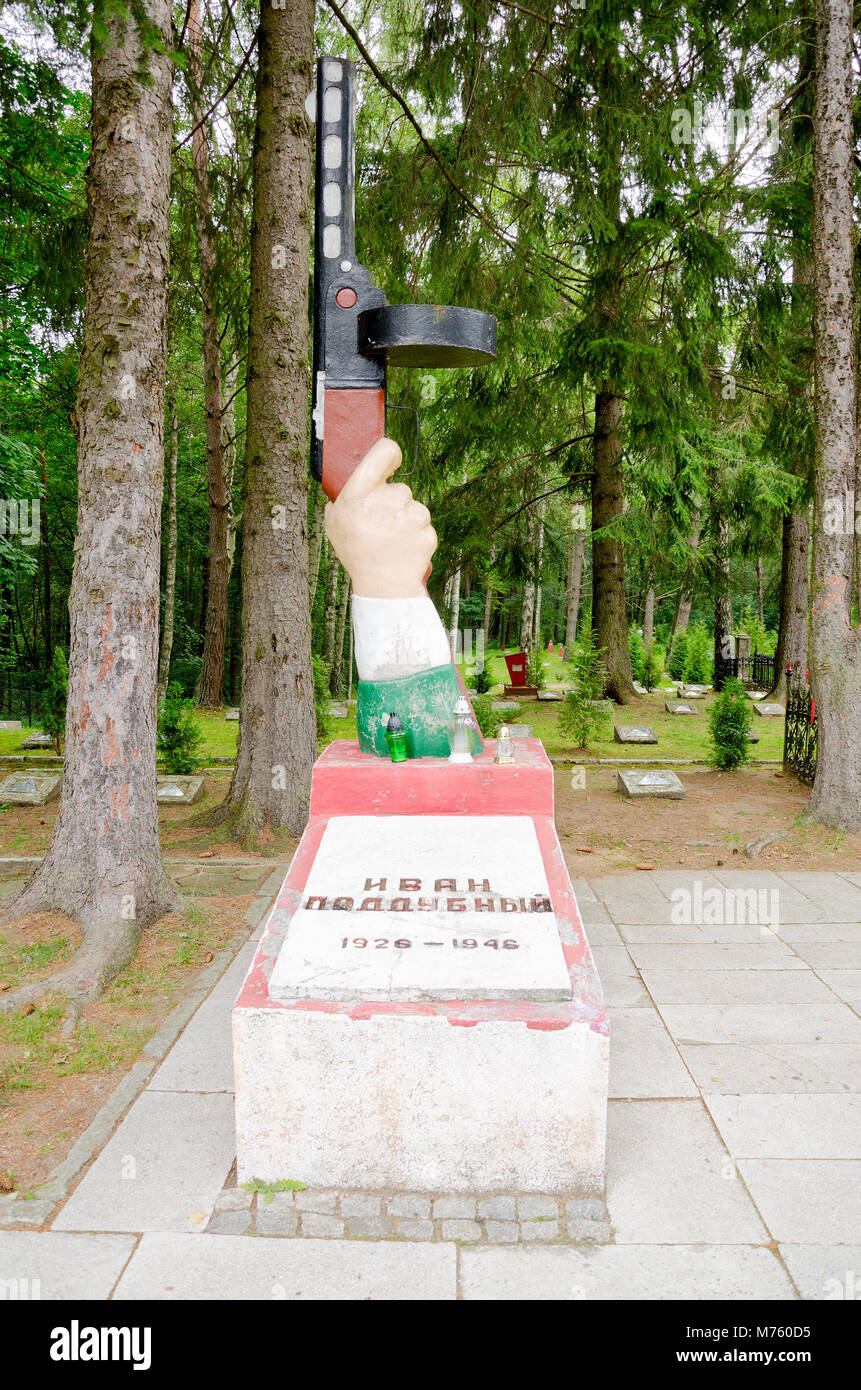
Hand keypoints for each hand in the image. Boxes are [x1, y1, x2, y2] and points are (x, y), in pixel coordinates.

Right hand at [324, 437, 436, 597]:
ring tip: (393, 541)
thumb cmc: (357, 552)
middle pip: (400, 488)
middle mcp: (385, 503)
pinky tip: (404, 549)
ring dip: (407, 519)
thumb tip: (356, 473)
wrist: (384, 588)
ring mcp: (409, 517)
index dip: (390, 454)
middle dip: (395, 502)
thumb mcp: (336, 523)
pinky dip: (417, 535)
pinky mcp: (427, 532)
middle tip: (382, 525)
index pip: (383, 453)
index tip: (392, 461)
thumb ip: (344, 496)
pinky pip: (424, 525)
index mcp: (358, 496)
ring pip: (415, 506)